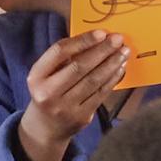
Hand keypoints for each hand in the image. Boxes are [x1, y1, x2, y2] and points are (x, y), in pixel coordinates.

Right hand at [18, 31, 126, 160]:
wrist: (46, 127)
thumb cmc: (50, 91)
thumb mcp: (47, 74)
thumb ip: (66, 57)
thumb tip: (98, 38)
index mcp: (37, 76)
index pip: (59, 52)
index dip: (82, 41)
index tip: (102, 32)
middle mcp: (47, 93)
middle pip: (79, 66)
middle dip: (102, 51)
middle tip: (118, 39)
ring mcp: (64, 108)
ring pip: (93, 81)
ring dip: (112, 64)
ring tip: (124, 51)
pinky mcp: (80, 117)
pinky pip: (100, 94)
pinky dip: (113, 79)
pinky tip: (120, 68)